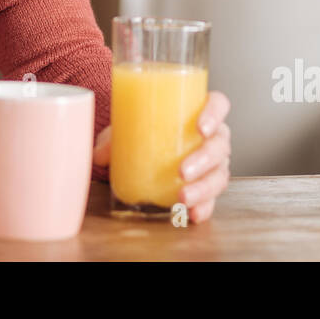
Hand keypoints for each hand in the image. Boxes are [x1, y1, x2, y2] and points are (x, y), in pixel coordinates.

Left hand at [93, 90, 231, 223]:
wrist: (144, 150)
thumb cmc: (144, 130)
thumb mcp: (126, 128)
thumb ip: (112, 139)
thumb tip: (99, 155)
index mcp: (197, 111)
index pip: (218, 104)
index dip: (214, 113)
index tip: (200, 127)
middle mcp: (212, 136)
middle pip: (220, 144)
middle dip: (204, 158)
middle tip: (183, 171)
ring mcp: (213, 162)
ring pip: (219, 173)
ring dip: (204, 187)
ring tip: (183, 198)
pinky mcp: (207, 184)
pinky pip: (213, 197)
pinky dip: (205, 206)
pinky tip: (194, 214)